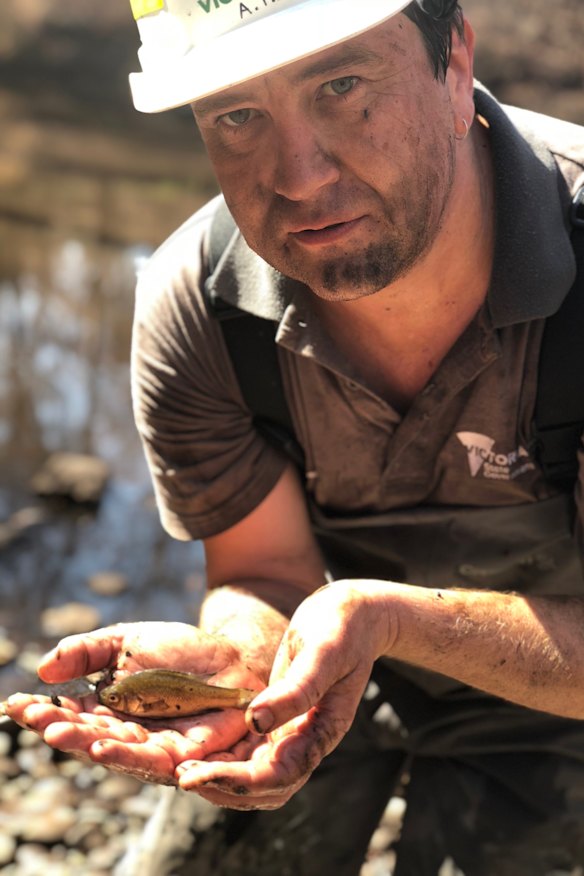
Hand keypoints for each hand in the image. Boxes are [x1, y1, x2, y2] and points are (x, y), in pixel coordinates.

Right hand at [4, 621, 264, 784]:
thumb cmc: (179, 649)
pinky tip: (103, 747)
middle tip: (37, 719)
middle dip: (59, 728)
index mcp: (107, 708)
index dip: (42, 711)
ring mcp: (153, 745)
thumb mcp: (126, 641)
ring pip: (114, 751)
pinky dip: (127, 756)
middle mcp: (125, 732)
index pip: (69, 714)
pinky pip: (154, 760)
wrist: (234, 654)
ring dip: (86, 744)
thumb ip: (86, 651)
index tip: (16, 704)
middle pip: (87, 736)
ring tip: (59, 734)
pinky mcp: (184, 754)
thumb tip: (43, 668)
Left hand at [176, 581, 391, 808]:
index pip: (279, 775)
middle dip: (222, 788)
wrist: (351, 614)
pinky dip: (221, 756)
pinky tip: (194, 748)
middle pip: (263, 788)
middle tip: (181, 777)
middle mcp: (305, 741)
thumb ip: (296, 690)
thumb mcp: (322, 652)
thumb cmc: (341, 627)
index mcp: (323, 732)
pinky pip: (247, 750)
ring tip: (180, 769)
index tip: (200, 776)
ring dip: (218, 778)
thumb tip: (256, 722)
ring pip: (252, 775)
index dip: (238, 781)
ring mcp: (290, 732)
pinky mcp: (275, 717)